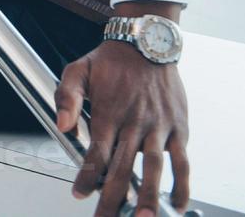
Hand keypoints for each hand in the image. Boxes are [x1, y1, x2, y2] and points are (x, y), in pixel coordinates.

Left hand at [57, 40, 190, 216]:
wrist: (148, 43)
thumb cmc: (111, 61)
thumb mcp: (78, 70)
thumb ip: (67, 97)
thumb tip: (61, 125)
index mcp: (108, 112)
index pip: (96, 152)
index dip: (87, 176)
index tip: (79, 194)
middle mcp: (134, 122)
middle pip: (122, 167)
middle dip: (113, 197)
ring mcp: (159, 126)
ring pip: (154, 167)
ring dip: (149, 194)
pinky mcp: (178, 127)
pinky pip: (182, 161)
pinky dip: (182, 184)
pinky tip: (177, 204)